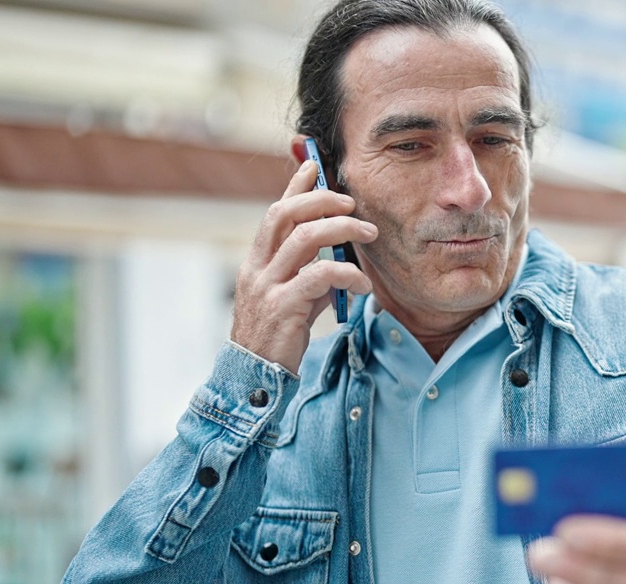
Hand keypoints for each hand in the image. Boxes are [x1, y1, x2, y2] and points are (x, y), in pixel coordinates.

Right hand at [230, 159, 375, 374]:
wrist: (256, 375)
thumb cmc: (278, 335)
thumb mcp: (293, 297)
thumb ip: (309, 274)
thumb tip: (339, 257)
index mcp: (257, 260)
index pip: (275, 212)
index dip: (295, 186)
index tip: (316, 165)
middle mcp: (257, 267)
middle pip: (285, 214)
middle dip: (322, 200)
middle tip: (354, 205)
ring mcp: (267, 286)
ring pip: (303, 239)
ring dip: (342, 230)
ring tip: (369, 235)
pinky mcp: (283, 308)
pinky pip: (318, 277)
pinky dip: (347, 274)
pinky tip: (363, 283)